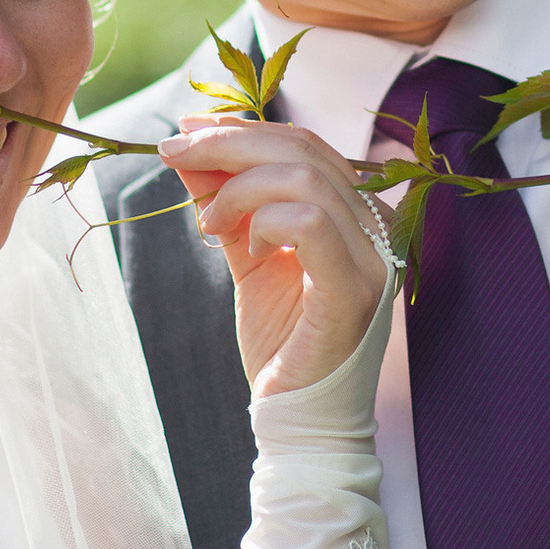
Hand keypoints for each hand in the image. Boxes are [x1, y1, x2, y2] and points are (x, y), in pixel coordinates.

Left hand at [158, 116, 390, 398]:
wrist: (299, 419)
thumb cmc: (281, 342)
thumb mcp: (246, 255)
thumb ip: (226, 202)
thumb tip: (187, 149)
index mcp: (357, 213)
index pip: (304, 145)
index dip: (242, 130)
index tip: (184, 131)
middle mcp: (376, 228)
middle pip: (304, 150)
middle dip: (228, 142)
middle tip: (173, 152)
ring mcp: (374, 257)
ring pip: (305, 179)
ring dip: (238, 188)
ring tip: (208, 223)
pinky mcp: (355, 289)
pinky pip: (311, 223)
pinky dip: (264, 221)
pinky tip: (246, 249)